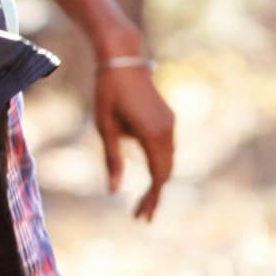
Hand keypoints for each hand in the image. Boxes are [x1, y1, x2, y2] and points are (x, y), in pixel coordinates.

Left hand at [88, 49, 177, 219]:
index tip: (142, 217)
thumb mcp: (105, 128)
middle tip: (140, 215)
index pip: (157, 177)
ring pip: (169, 160)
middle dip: (155, 195)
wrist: (123, 59)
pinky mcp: (167, 117)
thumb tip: (113, 191)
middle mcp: (166, 131)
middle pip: (166, 172)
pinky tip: (148, 173)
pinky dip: (160, 164)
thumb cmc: (108, 92)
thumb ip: (112, 159)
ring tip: (143, 199)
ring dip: (158, 180)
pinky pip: (167, 148)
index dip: (151, 199)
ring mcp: (169, 123)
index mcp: (151, 135)